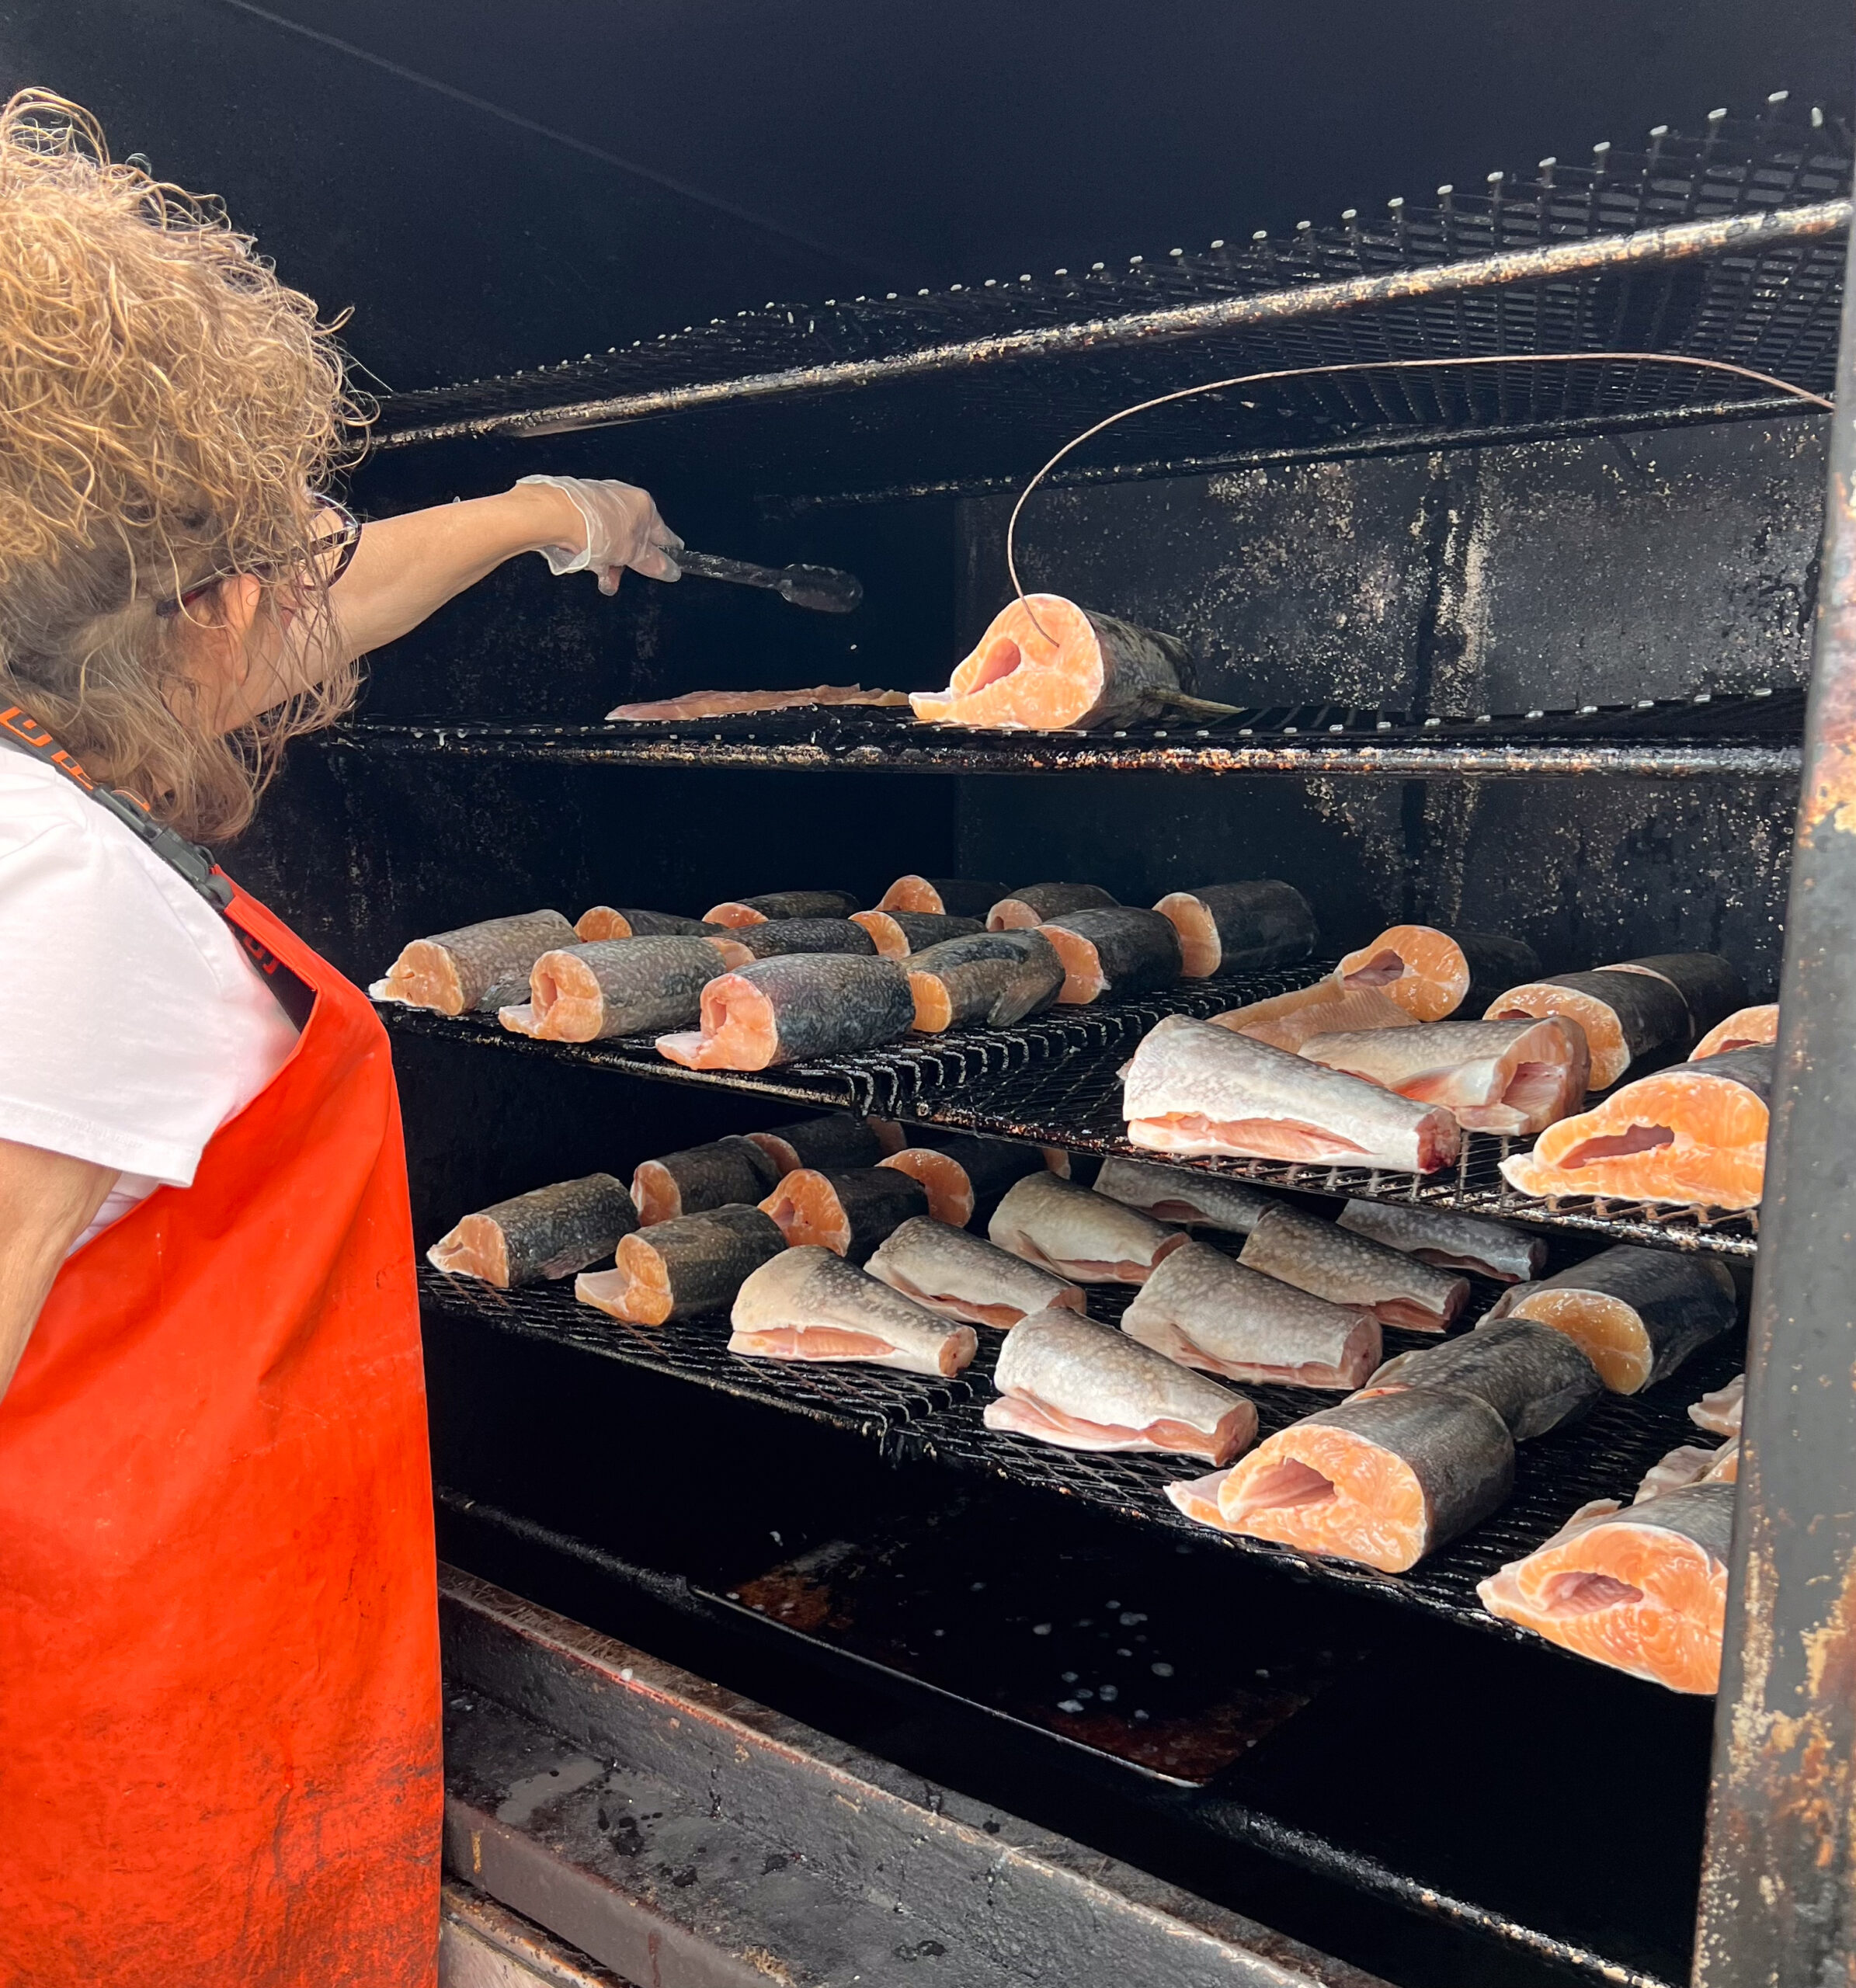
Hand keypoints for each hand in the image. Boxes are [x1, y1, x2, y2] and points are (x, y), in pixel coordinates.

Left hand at [516, 474, 682, 594]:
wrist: (557, 515)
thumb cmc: (598, 528)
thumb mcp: (632, 553)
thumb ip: (652, 563)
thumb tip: (669, 570)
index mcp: (643, 505)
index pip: (662, 533)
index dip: (666, 552)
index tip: (670, 563)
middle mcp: (622, 498)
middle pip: (631, 538)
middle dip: (625, 563)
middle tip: (618, 579)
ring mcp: (598, 501)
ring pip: (609, 538)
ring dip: (605, 561)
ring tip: (599, 577)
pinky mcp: (577, 507)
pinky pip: (589, 534)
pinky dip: (589, 550)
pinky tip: (583, 562)